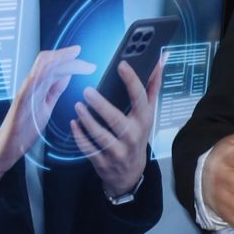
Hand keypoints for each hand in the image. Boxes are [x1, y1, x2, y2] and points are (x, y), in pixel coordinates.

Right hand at [0, 46, 84, 177]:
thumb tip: (67, 75)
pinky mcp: (21, 103)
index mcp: (38, 87)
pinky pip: (30, 84)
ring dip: (57, 61)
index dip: (64, 56)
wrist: (9, 146)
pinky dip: (42, 75)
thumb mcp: (46, 105)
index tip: (78, 52)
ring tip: (73, 57)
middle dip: (63, 55)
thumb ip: (55, 90)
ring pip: (40, 69)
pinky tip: (53, 71)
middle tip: (78, 52)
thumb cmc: (25, 128)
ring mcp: (25, 93)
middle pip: (45, 62)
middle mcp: (31, 86)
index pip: (50, 64)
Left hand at [70, 51, 165, 199]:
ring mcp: (117, 151)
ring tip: (78, 106)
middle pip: (117, 120)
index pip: (140, 99)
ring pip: (101, 136)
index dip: (131, 81)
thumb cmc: (137, 135)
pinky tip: (73, 124)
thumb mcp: (147, 114)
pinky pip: (89, 149)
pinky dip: (80, 136)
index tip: (121, 65)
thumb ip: (152, 87)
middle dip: (102, 106)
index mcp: (143, 121)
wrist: (130, 172)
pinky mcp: (103, 161)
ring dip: (87, 121)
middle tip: (87, 90)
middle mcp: (132, 136)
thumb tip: (159, 60)